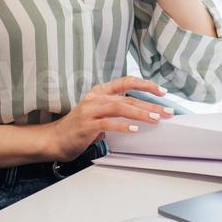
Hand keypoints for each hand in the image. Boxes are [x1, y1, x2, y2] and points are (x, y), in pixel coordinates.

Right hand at [45, 76, 174, 163]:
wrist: (55, 139)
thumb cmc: (79, 127)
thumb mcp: (98, 113)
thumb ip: (115, 110)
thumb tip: (141, 112)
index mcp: (100, 91)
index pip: (126, 81)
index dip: (145, 84)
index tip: (162, 91)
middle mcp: (96, 98)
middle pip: (128, 97)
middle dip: (150, 104)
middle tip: (166, 111)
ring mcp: (90, 110)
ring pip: (120, 107)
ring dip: (140, 113)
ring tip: (155, 118)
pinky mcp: (87, 125)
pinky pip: (108, 123)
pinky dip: (123, 125)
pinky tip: (134, 129)